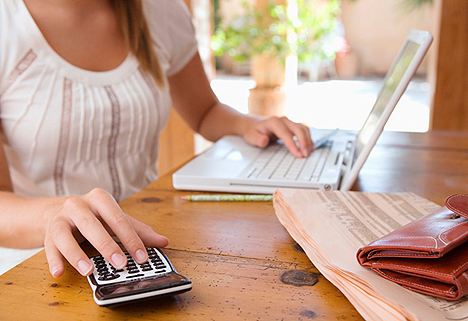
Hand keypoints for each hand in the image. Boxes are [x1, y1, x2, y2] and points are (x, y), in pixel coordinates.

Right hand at [43, 188, 168, 277]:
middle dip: (107, 246)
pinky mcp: (48, 233)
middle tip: (120, 264)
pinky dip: (53, 260)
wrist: (58, 211)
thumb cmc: (93, 216)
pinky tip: (59, 272)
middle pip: (92, 225)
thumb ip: (138, 230)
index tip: (141, 256)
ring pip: (66, 235)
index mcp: (100, 198)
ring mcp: (61, 218)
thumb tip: (163, 241)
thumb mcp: (115, 219)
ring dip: (77, 254)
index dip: (131, 238)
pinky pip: (49, 247)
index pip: (118, 218)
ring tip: (88, 270)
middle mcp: (78, 205)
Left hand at [243, 116, 313, 157]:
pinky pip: (303, 130)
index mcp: (273, 122)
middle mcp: (283, 120)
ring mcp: (289, 122)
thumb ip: (258, 139)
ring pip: (303, 129)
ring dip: (308, 140)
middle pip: (298, 129)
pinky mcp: (292, 126)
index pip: (286, 134)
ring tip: (310, 152)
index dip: (293, 144)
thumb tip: (264, 140)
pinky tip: (310, 147)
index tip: (298, 154)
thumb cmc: (253, 132)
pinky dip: (308, 138)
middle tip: (306, 155)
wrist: (253, 125)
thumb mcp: (251, 137)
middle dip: (304, 142)